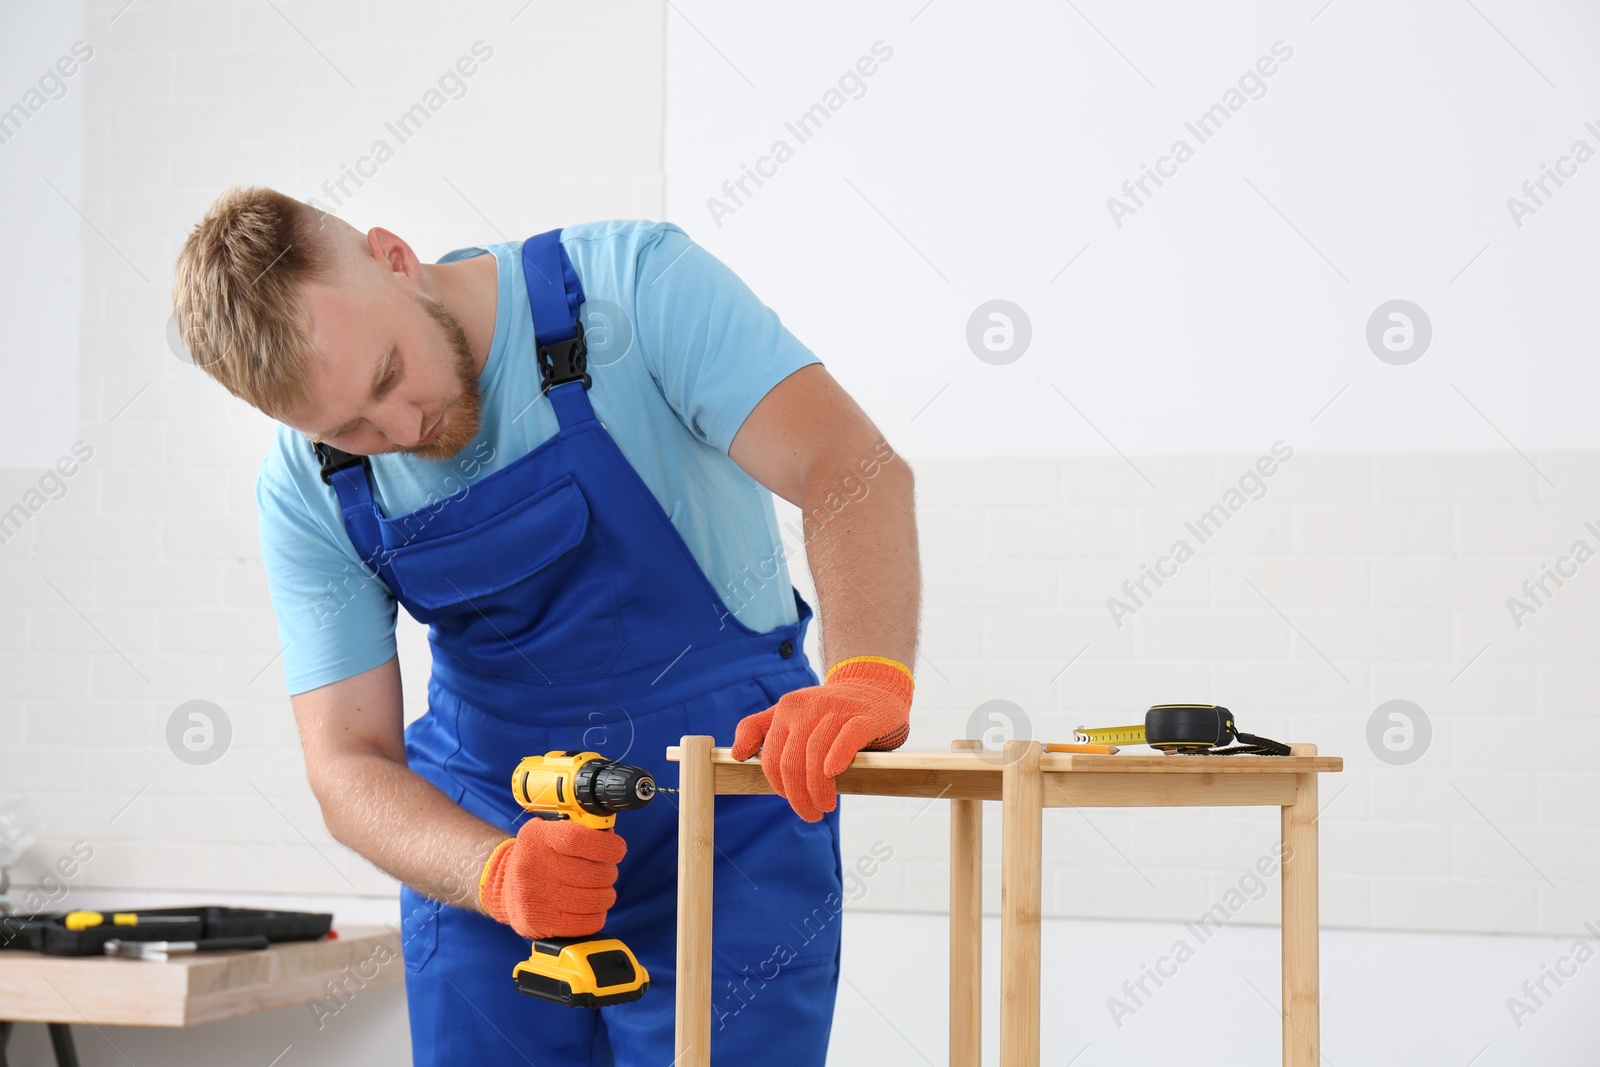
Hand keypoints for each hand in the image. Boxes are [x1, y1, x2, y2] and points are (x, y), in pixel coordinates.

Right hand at [477, 818, 626, 938]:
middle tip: (606, 872)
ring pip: (594, 900)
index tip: (616, 850)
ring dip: (605, 895)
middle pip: (593, 873)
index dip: (606, 846)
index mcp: (537, 837)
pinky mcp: (539, 922)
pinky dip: (596, 916)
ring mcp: (534, 896)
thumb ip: (580, 828)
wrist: (503, 884)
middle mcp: (532, 866)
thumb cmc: (539, 855)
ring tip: (598, 891)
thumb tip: (610, 835)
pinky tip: (590, 908)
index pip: (579, 840)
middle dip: (609, 873)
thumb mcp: (549, 831)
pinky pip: (586, 923)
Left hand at [731, 656, 912, 821]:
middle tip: (811, 813)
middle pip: (792, 762)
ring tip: (825, 806)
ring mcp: (836, 710)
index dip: (779, 786)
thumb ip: (759, 729)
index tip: (791, 800)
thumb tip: (736, 755)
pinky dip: (837, 758)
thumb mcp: (791, 713)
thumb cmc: (829, 710)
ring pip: (816, 756)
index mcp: (787, 709)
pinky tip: (834, 774)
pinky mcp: (863, 717)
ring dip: (819, 789)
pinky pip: (846, 739)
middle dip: (798, 796)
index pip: (772, 758)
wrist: (873, 686)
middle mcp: (808, 707)